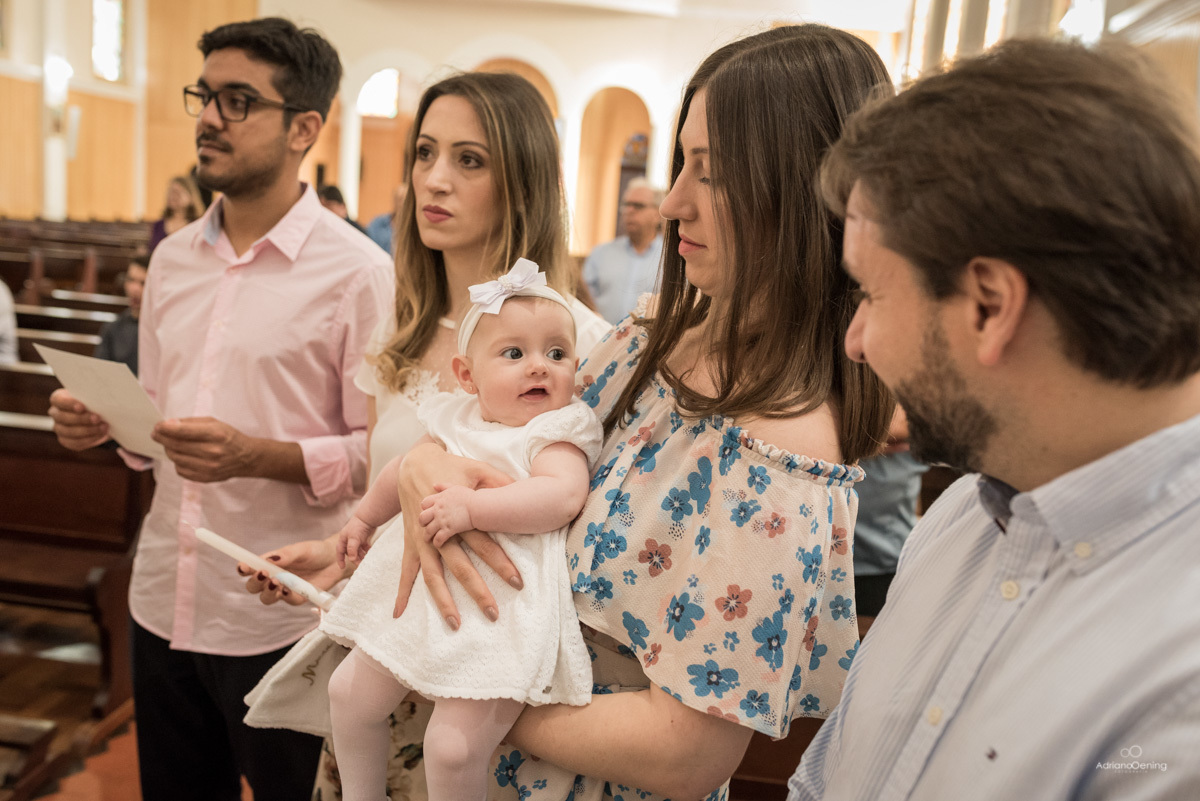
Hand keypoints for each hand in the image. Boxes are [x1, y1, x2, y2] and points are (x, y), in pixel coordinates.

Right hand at [48, 389, 109, 449]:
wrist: (102, 416)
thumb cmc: (96, 401)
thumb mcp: (95, 396)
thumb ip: (93, 396)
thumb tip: (102, 398)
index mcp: (58, 399)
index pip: (57, 400)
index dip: (68, 404)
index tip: (82, 407)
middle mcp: (56, 414)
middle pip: (62, 417)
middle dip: (81, 419)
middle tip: (97, 418)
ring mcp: (59, 428)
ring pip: (68, 432)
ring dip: (88, 430)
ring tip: (103, 427)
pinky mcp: (66, 440)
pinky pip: (75, 443)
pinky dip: (89, 439)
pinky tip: (100, 434)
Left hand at [153, 417, 255, 481]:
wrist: (246, 457)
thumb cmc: (228, 437)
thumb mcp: (214, 423)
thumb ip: (191, 423)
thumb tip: (168, 424)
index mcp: (215, 434)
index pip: (183, 431)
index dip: (166, 428)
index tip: (157, 426)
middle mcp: (212, 451)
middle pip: (176, 445)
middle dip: (162, 438)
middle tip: (156, 434)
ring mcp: (208, 467)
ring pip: (176, 458)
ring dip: (169, 450)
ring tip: (171, 444)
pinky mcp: (205, 478)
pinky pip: (181, 470)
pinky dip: (177, 462)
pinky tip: (183, 456)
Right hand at [238, 536, 347, 606]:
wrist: (336, 560)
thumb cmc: (315, 551)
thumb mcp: (302, 549)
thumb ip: (287, 555)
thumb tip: (270, 559)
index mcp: (270, 564)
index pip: (250, 568)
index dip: (243, 569)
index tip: (243, 566)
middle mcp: (273, 578)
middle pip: (253, 587)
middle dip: (254, 582)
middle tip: (263, 574)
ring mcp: (284, 589)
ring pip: (265, 598)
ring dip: (267, 592)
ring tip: (277, 582)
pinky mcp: (297, 598)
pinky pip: (287, 601)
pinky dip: (285, 596)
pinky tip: (287, 589)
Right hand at [335, 516, 376, 567]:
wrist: (368, 517)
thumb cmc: (358, 526)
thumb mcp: (354, 538)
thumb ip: (352, 549)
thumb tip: (351, 560)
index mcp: (343, 539)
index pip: (340, 551)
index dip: (340, 559)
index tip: (342, 567)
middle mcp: (349, 539)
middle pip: (350, 552)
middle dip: (355, 559)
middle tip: (361, 564)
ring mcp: (356, 538)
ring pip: (357, 550)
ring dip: (361, 555)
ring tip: (366, 560)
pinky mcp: (363, 537)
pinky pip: (363, 546)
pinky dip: (366, 550)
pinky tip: (369, 551)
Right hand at [392, 445, 521, 625]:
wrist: (414, 463)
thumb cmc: (452, 467)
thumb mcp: (478, 469)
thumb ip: (499, 481)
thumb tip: (523, 488)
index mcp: (459, 517)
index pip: (485, 545)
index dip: (501, 563)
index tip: (518, 582)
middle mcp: (440, 534)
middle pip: (460, 567)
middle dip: (477, 591)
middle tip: (493, 613)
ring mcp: (422, 541)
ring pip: (433, 576)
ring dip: (443, 601)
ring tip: (455, 624)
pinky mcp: (411, 542)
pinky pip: (406, 571)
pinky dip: (402, 592)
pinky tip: (399, 613)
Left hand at [418, 484, 474, 546]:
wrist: (479, 506)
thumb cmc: (470, 497)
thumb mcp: (455, 488)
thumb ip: (444, 486)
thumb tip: (434, 485)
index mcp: (439, 499)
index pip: (424, 504)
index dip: (424, 509)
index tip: (428, 513)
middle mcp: (438, 510)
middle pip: (422, 518)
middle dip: (423, 523)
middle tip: (426, 527)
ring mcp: (442, 520)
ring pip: (428, 530)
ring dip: (427, 536)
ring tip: (428, 540)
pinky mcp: (449, 530)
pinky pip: (438, 539)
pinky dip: (437, 543)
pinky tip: (438, 544)